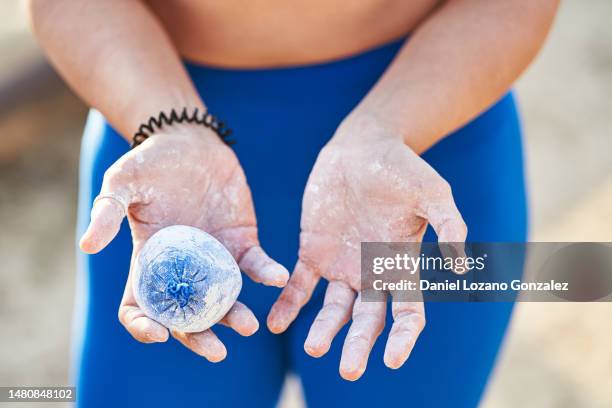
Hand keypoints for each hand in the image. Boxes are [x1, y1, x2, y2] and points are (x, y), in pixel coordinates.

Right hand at [79, 125, 288, 361]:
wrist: (190, 142)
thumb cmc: (151, 162)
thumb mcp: (123, 182)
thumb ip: (108, 211)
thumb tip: (88, 245)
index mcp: (150, 262)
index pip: (142, 305)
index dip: (144, 325)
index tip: (158, 334)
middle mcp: (183, 268)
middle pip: (189, 314)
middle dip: (201, 336)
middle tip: (218, 351)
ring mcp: (215, 258)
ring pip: (226, 297)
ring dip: (236, 314)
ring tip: (250, 325)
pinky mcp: (242, 241)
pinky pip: (256, 265)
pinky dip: (266, 273)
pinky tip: (278, 278)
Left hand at [267, 120, 465, 379]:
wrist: (363, 147)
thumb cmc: (403, 168)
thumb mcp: (433, 193)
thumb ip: (450, 225)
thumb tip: (461, 264)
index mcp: (401, 266)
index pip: (406, 313)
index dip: (402, 338)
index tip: (392, 360)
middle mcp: (371, 273)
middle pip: (367, 320)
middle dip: (358, 345)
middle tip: (348, 371)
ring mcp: (341, 265)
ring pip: (332, 309)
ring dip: (323, 330)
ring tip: (313, 347)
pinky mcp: (313, 251)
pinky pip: (299, 284)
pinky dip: (289, 304)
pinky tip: (276, 323)